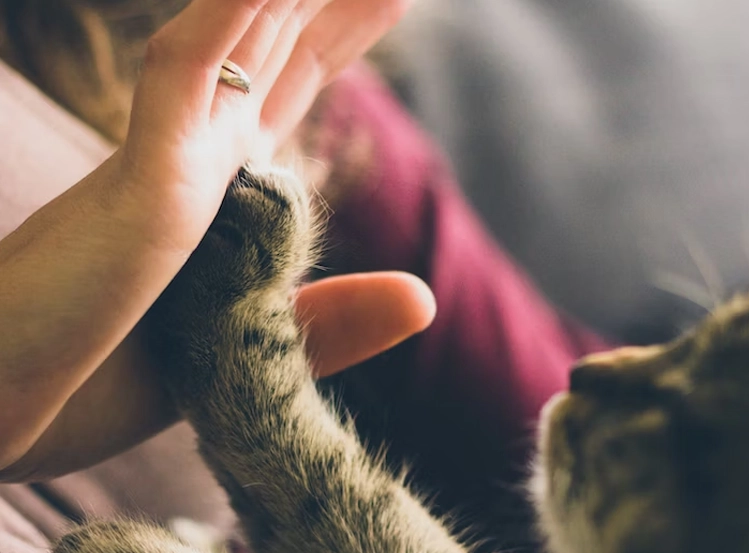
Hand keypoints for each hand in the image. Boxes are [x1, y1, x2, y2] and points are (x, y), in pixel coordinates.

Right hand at [0, 0, 410, 479]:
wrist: (7, 415)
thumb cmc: (104, 381)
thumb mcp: (249, 352)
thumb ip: (334, 319)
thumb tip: (426, 298)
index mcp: (219, 187)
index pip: (288, 84)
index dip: (337, 33)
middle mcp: (197, 154)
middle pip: (277, 44)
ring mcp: (168, 157)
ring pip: (240, 34)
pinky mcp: (140, 181)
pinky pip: (187, 71)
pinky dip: (230, 15)